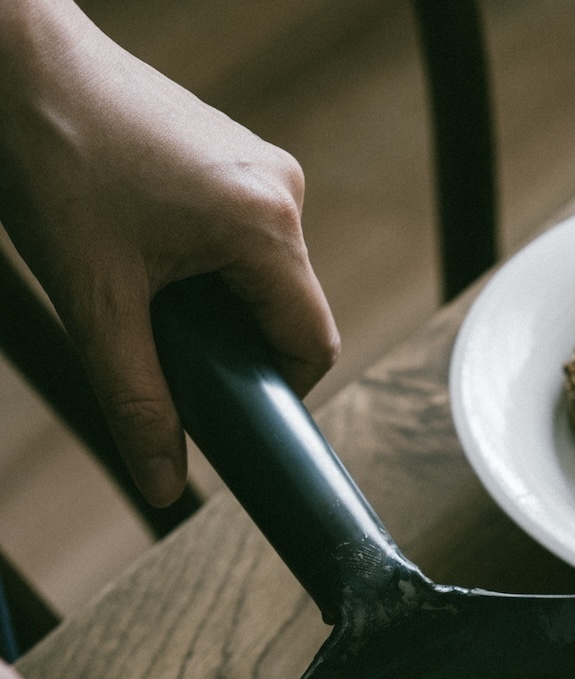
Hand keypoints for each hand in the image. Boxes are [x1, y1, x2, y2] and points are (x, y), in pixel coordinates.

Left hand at [0, 0, 339, 506]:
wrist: (16, 63)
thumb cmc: (56, 157)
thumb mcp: (96, 303)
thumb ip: (138, 402)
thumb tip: (163, 484)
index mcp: (264, 225)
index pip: (309, 348)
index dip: (269, 392)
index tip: (215, 401)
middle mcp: (279, 190)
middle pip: (284, 314)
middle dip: (227, 342)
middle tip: (153, 332)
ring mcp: (258, 165)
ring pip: (259, 279)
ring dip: (209, 302)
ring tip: (137, 278)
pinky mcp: (232, 154)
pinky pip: (239, 238)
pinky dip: (198, 262)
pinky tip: (141, 244)